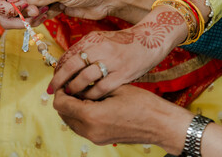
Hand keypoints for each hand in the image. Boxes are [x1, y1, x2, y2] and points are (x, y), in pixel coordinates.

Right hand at [0, 0, 47, 28]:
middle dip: (22, 19)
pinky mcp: (11, 16)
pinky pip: (19, 24)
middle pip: (5, 21)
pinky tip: (43, 15)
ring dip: (28, 22)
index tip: (27, 3)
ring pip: (13, 25)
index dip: (13, 8)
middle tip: (37, 13)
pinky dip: (32, 21)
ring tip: (43, 14)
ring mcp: (1, 13)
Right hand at [20, 0, 155, 22]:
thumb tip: (20, 2)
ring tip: (31, 22)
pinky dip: (41, 18)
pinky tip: (37, 23)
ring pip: (35, 7)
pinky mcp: (59, 7)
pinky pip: (45, 13)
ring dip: (32, 15)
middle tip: (29, 15)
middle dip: (25, 7)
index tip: (15, 7)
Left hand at [48, 6, 187, 99]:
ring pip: (85, 79)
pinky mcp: (123, 74)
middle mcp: (100, 48)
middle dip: (59, 81)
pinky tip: (87, 100)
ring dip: (74, 89)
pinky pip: (101, 89)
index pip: (68, 56)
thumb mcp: (101, 39)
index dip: (58, 70)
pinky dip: (91, 95)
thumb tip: (64, 66)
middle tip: (53, 92)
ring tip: (70, 96)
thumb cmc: (123, 42)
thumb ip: (84, 50)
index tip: (53, 81)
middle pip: (72, 66)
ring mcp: (112, 61)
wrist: (151, 40)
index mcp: (92, 39)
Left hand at [53, 84, 193, 154]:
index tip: (65, 81)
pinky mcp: (101, 141)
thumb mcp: (114, 88)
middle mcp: (90, 130)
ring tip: (83, 94)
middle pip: (63, 114)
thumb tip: (75, 84)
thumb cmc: (142, 103)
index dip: (60, 91)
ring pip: (71, 122)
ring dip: (71, 108)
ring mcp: (95, 138)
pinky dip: (80, 116)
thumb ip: (91, 88)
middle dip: (64, 99)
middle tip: (73, 86)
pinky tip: (91, 104)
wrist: (161, 124)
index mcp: (91, 116)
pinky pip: (81, 128)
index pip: (61, 103)